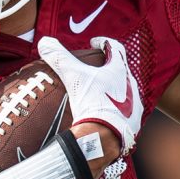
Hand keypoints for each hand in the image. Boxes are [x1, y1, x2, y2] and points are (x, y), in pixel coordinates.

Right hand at [38, 36, 142, 155]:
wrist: (105, 136)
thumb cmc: (92, 102)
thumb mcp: (73, 77)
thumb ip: (59, 58)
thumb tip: (44, 42)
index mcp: (120, 70)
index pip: (115, 48)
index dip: (104, 42)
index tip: (94, 43)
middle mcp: (131, 85)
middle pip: (122, 69)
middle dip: (109, 67)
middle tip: (96, 67)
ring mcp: (134, 105)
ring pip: (125, 90)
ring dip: (114, 88)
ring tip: (99, 91)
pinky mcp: (133, 122)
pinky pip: (125, 110)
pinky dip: (115, 107)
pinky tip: (105, 112)